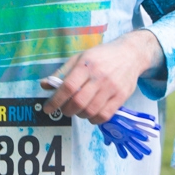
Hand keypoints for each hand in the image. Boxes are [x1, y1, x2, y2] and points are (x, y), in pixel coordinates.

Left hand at [42, 31, 160, 123]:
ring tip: (78, 110)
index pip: (68, 87)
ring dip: (80, 115)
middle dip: (66, 110)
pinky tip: (91, 114)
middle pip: (78, 102)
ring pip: (91, 111)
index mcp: (86, 65)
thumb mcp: (80, 58)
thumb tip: (44, 85)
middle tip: (64, 109)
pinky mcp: (121, 96)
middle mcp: (99, 76)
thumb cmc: (101, 56)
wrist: (130, 54)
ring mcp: (112, 87)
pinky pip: (105, 115)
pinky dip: (94, 119)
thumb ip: (62, 72)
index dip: (55, 101)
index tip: (47, 109)